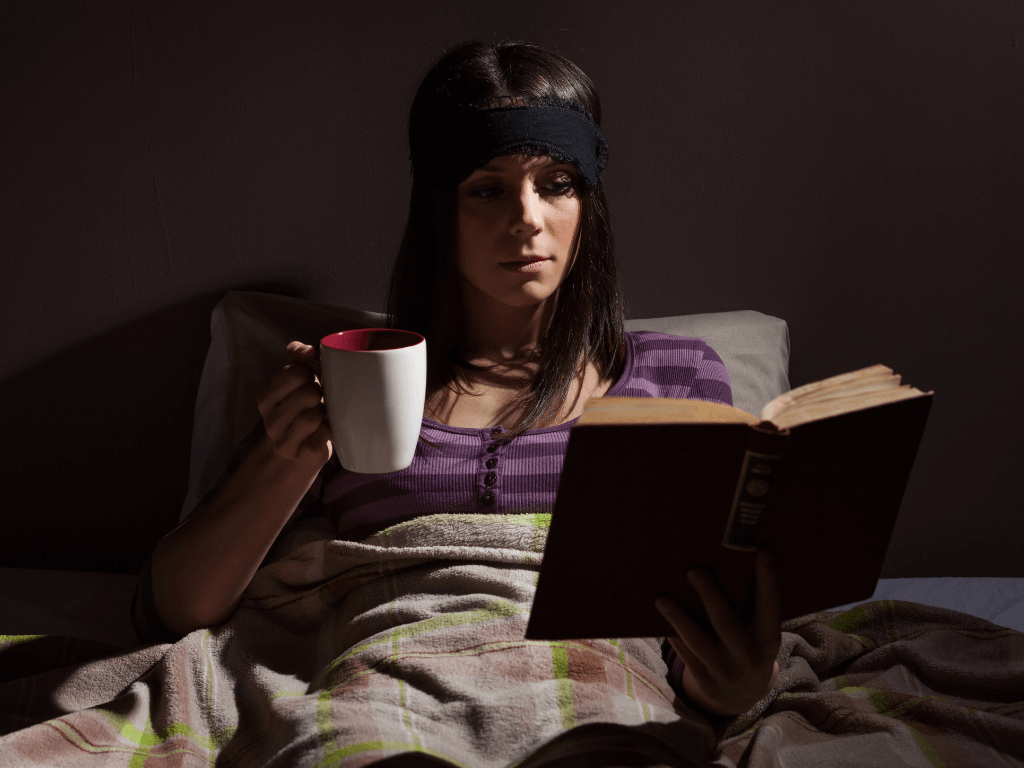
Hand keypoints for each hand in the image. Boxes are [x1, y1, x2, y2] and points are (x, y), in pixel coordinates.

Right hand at [256, 341, 333, 469]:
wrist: (299, 451)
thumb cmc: (300, 406)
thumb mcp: (293, 380)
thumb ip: (295, 356)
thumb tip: (308, 349)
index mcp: (266, 397)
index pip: (293, 372)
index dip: (308, 373)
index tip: (307, 382)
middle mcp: (271, 420)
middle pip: (308, 393)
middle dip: (318, 393)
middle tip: (317, 400)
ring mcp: (286, 440)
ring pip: (314, 415)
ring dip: (324, 412)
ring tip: (321, 415)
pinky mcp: (305, 454)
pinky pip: (326, 433)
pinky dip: (330, 429)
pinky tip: (325, 430)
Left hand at [655, 548, 780, 716]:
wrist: (745, 697)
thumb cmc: (749, 647)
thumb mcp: (760, 634)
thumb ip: (751, 609)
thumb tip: (728, 564)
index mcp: (768, 641)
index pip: (770, 607)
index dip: (768, 580)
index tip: (762, 552)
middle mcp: (750, 658)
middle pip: (726, 624)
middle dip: (710, 596)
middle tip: (693, 571)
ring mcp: (727, 673)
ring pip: (698, 642)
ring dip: (678, 618)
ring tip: (661, 598)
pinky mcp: (707, 683)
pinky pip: (686, 655)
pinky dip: (673, 636)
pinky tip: (661, 619)